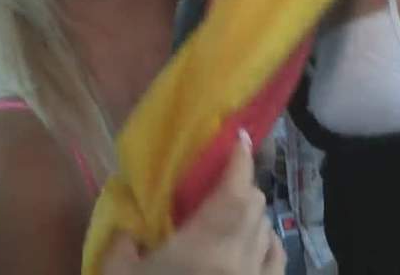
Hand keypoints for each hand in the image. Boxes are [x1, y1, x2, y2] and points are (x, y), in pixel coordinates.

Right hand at [103, 133, 285, 274]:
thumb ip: (123, 245)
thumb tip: (131, 226)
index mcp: (203, 250)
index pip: (235, 192)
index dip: (241, 161)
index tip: (240, 137)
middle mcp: (238, 262)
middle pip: (255, 206)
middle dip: (241, 185)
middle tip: (218, 179)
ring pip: (268, 230)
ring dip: (252, 214)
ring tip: (230, 213)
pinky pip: (276, 260)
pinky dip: (267, 242)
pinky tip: (252, 244)